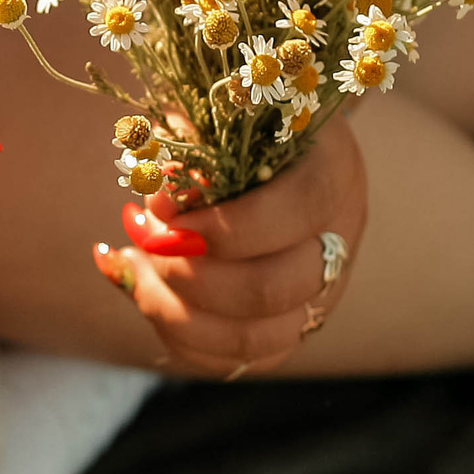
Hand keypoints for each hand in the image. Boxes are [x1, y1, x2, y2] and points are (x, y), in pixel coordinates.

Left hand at [91, 116, 365, 377]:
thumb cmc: (230, 123)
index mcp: (333, 171)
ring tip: (134, 267)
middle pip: (277, 288)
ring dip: (179, 313)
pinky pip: (239, 362)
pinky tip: (147, 292)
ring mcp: (321, 291)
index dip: (231, 225)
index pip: (301, 208)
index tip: (168, 217)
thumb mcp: (210, 111)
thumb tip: (164, 199)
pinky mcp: (292, 327)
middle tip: (147, 245)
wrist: (260, 153)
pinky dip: (182, 338)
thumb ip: (186, 143)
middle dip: (194, 277)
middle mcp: (339, 238)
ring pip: (257, 338)